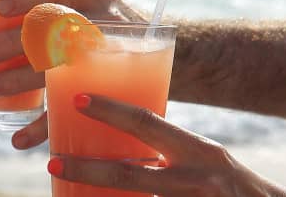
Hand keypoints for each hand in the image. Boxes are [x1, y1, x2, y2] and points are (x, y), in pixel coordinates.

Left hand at [0, 0, 145, 148]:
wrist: (166, 55)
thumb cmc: (104, 26)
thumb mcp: (88, 5)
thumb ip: (50, 8)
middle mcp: (103, 23)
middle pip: (55, 30)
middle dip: (15, 42)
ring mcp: (109, 59)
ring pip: (61, 69)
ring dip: (21, 80)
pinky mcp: (111, 94)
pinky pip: (73, 110)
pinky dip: (42, 128)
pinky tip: (19, 140)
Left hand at [47, 94, 285, 195]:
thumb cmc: (234, 188)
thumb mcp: (207, 163)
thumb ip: (170, 152)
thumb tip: (120, 142)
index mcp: (200, 152)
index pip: (148, 125)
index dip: (111, 111)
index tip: (77, 99)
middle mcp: (197, 179)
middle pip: (130, 176)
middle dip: (88, 169)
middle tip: (52, 162)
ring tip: (70, 193)